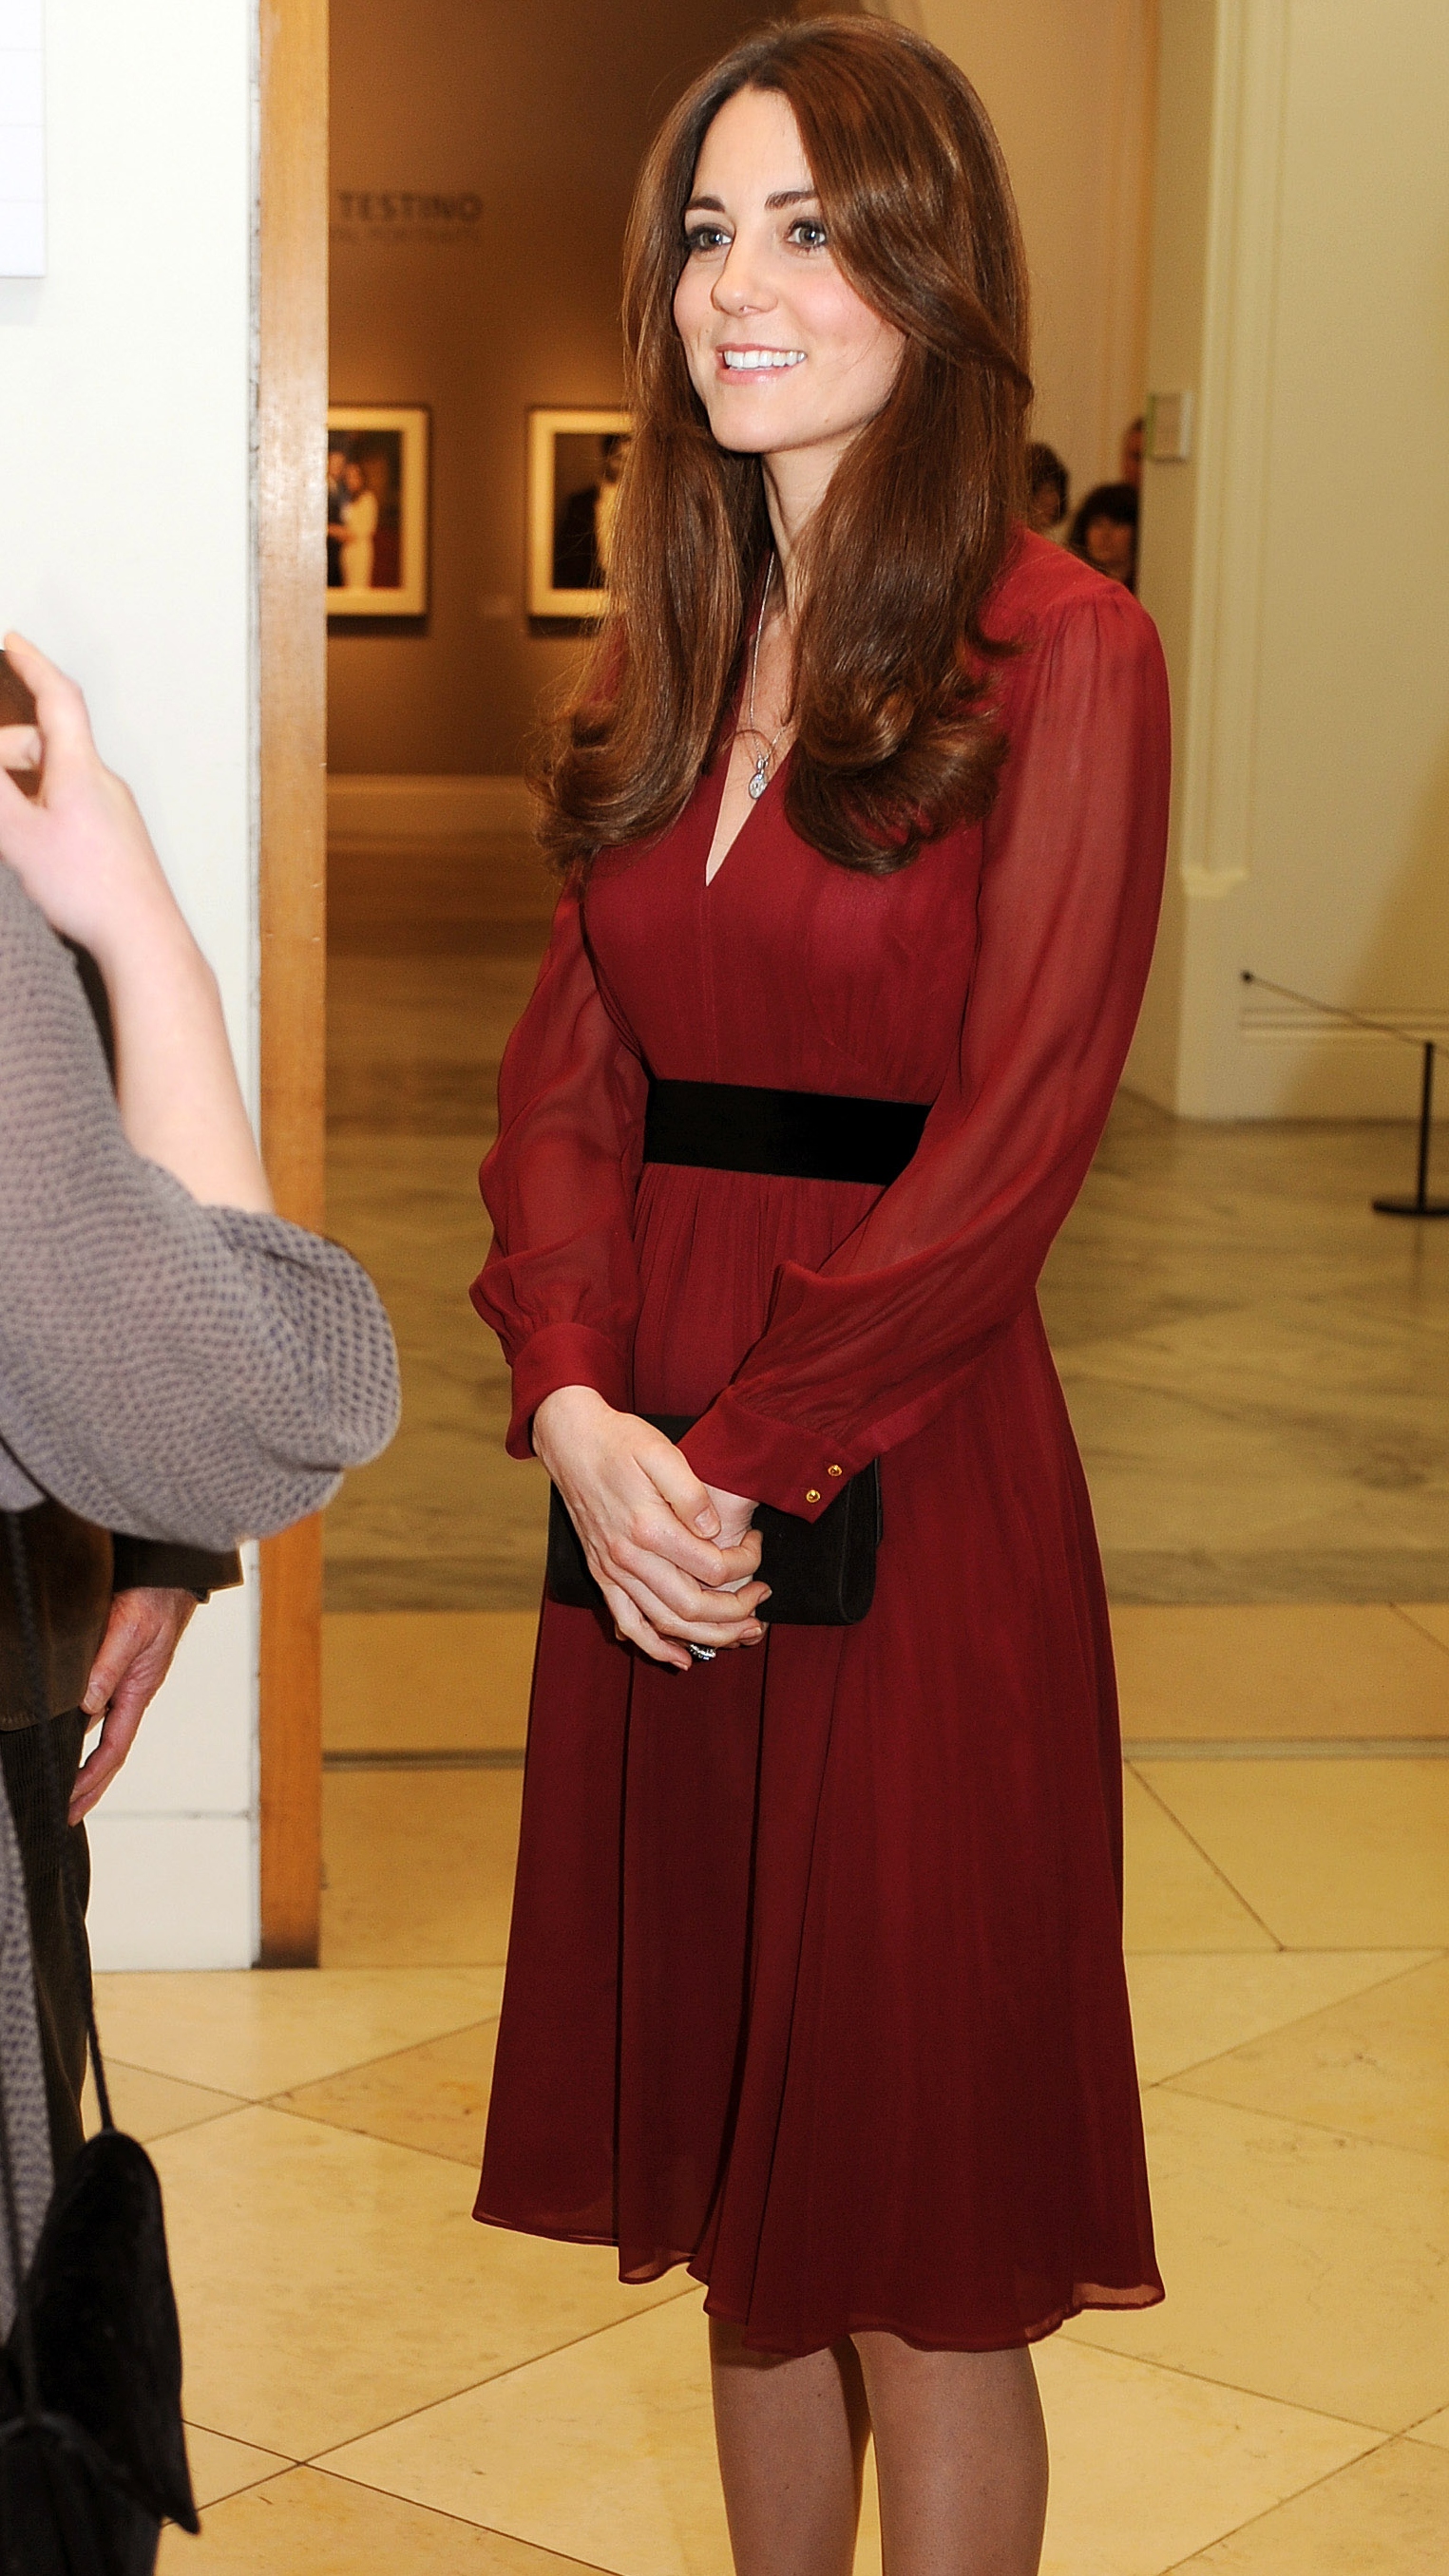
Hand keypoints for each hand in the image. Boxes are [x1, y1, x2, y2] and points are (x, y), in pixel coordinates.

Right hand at [0, 633, 181, 967]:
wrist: (144, 939)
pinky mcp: (115, 839)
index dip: (32, 664)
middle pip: (42, 744)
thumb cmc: (88, 890)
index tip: (11, 642)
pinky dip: (36, 810)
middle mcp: (102, 783)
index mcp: (80, 770)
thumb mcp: (17, 834)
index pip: (57, 698)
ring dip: (16, 789)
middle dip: (1, 755)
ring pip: (52, 779)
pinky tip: (26, 845)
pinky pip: (67, 806)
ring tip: (7, 830)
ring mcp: (112, 812)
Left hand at [70, 1586, 197, 1824]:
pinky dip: (82, 1728)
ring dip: (85, 1760)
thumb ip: (107, 1666)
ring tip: (64, 1784)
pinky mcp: (118, 1668)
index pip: (113, 1748)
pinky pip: (98, 1707)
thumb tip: (87, 1705)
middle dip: (90, 1785)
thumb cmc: (156, 1599)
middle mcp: (132, 1693)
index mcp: (139, 1691)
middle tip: (67, 1812)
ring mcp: (126, 1682)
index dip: (92, 1780)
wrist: (169, 1575)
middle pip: (110, 1751)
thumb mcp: (129, 1629)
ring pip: (102, 1730)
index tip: (71, 1803)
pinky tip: (67, 1732)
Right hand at [533, 1386, 766, 1672]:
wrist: (571, 1440)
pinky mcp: (602, 1574)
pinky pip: (628, 1623)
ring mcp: (612, 1570)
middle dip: (736, 1612)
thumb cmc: (619, 1442)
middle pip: (692, 1607)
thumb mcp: (661, 1452)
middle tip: (761, 1599)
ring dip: (707, 1637)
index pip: (712, 1568)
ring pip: (664, 1623)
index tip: (756, 1546)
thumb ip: (690, 1493)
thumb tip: (713, 1530)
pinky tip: (679, 1658)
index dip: (745, 1565)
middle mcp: (628, 1557)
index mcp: (648, 1527)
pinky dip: (654, 1646)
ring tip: (740, 1633)